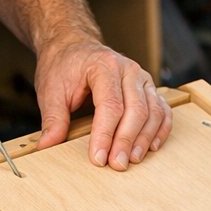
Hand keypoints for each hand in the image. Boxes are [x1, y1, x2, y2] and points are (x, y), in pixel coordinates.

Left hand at [33, 38, 172, 167]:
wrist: (74, 46)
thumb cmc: (64, 67)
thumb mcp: (51, 91)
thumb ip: (53, 119)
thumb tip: (47, 146)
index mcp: (103, 66)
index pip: (110, 104)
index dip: (105, 134)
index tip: (98, 158)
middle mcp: (128, 70)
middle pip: (136, 109)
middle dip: (126, 140)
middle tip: (117, 164)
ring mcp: (142, 78)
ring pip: (153, 111)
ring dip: (145, 139)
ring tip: (132, 160)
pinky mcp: (149, 88)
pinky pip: (162, 111)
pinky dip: (160, 130)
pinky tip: (151, 147)